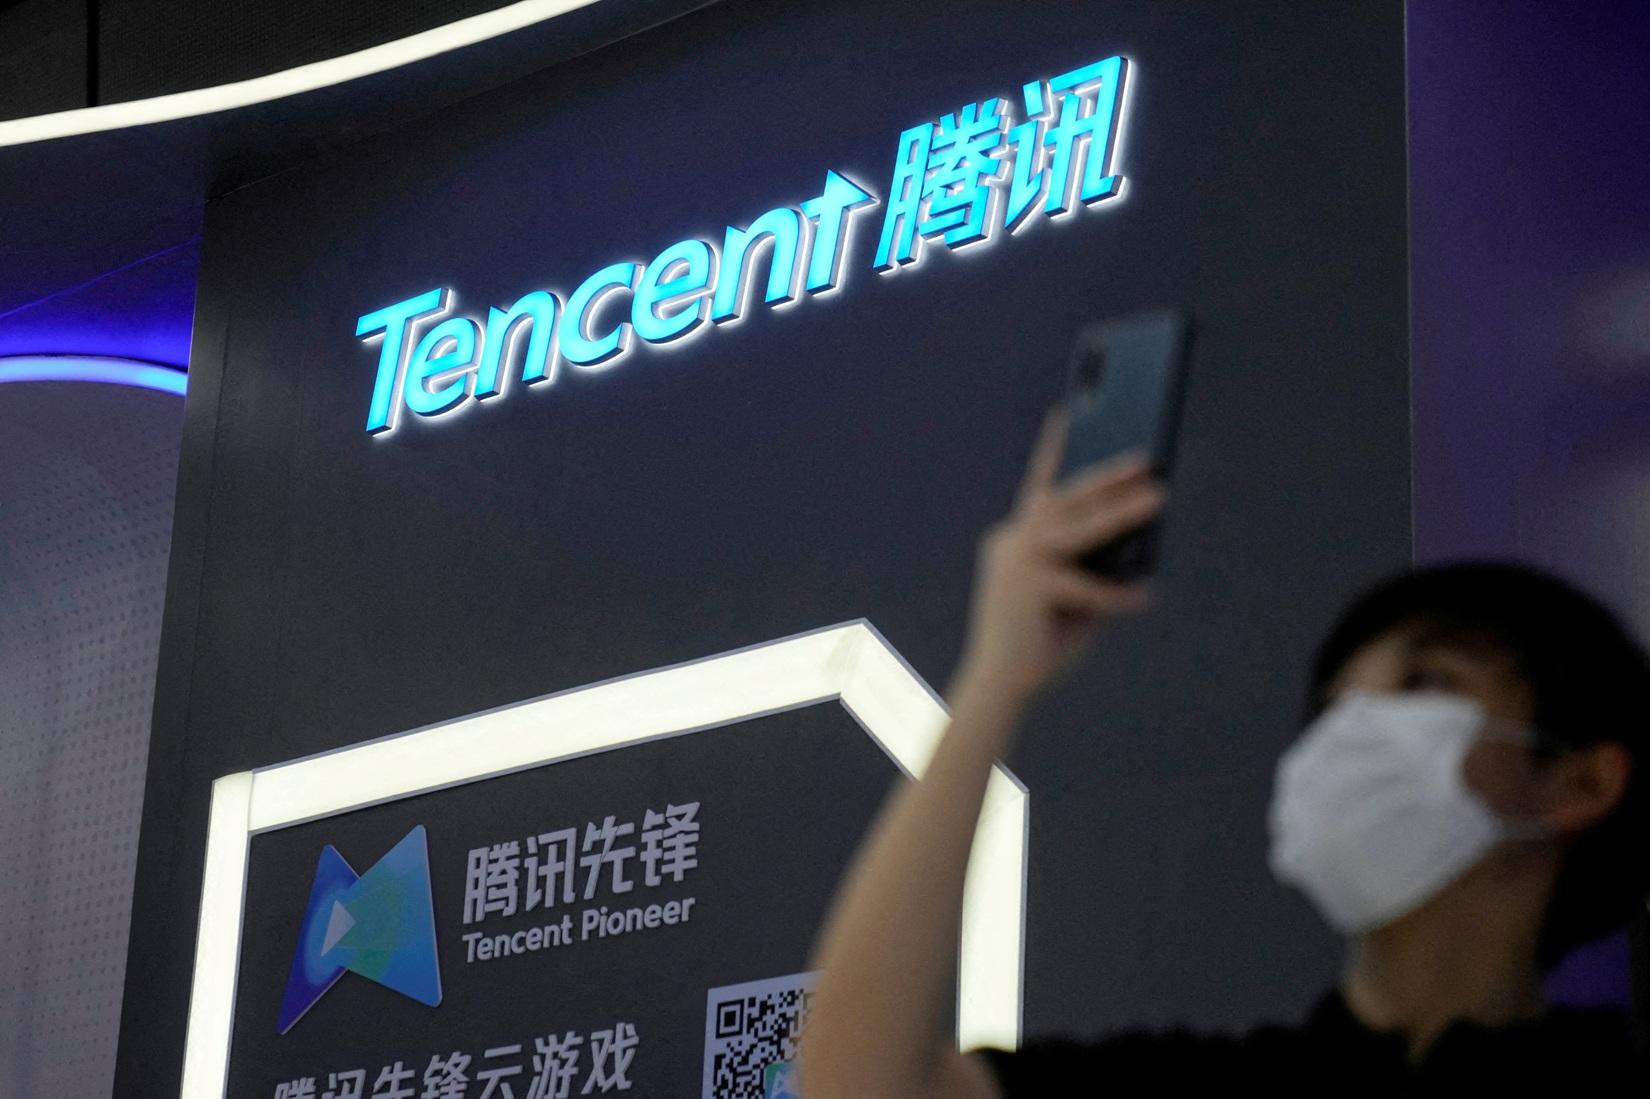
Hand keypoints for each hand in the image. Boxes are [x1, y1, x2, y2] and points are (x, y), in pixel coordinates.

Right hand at [956, 409, 1163, 703]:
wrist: (999, 685)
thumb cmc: (1040, 640)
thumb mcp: (1073, 595)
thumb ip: (1094, 565)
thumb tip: (1136, 539)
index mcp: (1015, 539)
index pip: (1038, 484)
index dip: (1053, 448)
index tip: (1068, 411)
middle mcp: (1011, 541)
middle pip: (1066, 499)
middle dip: (1108, 476)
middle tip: (1146, 459)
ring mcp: (1016, 561)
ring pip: (1077, 528)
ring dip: (1121, 512)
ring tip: (1159, 497)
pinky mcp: (1028, 586)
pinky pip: (1084, 585)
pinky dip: (1116, 593)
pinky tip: (1143, 597)